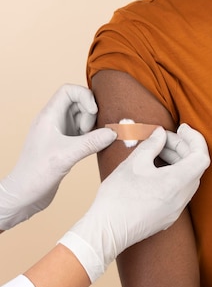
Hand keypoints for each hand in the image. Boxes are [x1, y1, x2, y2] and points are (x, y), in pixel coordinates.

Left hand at [0, 84, 115, 229]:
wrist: (23, 196)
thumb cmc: (35, 174)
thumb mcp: (66, 156)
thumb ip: (91, 142)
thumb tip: (113, 133)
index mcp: (49, 116)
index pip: (68, 90)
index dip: (85, 96)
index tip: (94, 112)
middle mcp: (54, 121)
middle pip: (78, 102)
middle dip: (90, 113)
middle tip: (90, 131)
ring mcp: (59, 133)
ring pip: (82, 118)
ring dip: (92, 126)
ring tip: (92, 141)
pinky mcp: (64, 145)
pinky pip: (82, 132)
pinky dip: (91, 137)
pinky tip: (93, 147)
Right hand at [58, 123, 209, 281]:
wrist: (106, 231)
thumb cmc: (118, 197)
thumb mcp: (134, 162)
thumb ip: (152, 144)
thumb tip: (161, 133)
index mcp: (176, 183)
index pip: (201, 157)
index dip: (195, 139)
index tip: (182, 128)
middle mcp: (181, 199)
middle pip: (195, 166)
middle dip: (182, 147)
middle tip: (164, 137)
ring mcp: (176, 210)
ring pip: (188, 179)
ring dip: (178, 161)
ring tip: (158, 150)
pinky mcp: (168, 217)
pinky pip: (180, 191)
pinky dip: (174, 175)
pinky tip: (156, 168)